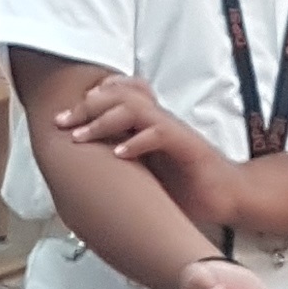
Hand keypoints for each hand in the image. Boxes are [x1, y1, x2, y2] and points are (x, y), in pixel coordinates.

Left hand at [56, 75, 245, 231]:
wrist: (226, 196)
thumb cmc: (185, 185)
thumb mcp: (145, 170)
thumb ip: (120, 162)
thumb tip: (81, 174)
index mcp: (147, 122)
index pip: (118, 92)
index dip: (89, 98)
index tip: (62, 117)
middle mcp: (158, 120)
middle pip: (119, 95)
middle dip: (85, 107)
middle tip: (61, 123)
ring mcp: (173, 131)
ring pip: (135, 108)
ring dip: (104, 120)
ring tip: (81, 137)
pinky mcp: (187, 146)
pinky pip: (160, 133)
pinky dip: (137, 141)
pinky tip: (119, 154)